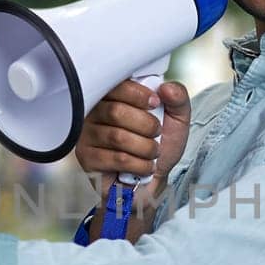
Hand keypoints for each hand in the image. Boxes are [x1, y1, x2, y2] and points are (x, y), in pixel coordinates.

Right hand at [75, 79, 191, 197]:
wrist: (153, 178)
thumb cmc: (160, 145)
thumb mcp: (177, 119)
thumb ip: (178, 98)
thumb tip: (166, 88)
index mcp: (113, 96)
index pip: (117, 86)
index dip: (139, 94)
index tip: (155, 104)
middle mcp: (94, 112)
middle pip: (116, 112)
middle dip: (146, 125)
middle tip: (156, 134)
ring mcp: (87, 135)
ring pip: (117, 137)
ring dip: (145, 148)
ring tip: (152, 152)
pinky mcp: (87, 158)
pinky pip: (116, 158)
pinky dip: (139, 164)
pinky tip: (144, 166)